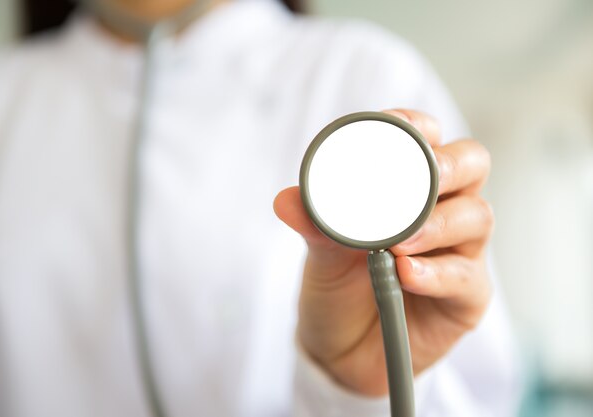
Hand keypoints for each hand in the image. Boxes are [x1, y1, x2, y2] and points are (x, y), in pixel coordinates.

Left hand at [273, 109, 493, 395]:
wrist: (341, 349)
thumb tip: (286, 200)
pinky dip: (436, 273)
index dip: (418, 126)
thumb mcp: (322, 252)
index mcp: (409, 188)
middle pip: (471, 166)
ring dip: (438, 224)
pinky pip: (466, 278)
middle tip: (423, 179)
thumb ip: (314, 224)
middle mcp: (442, 211)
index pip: (427, 141)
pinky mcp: (467, 297)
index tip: (400, 128)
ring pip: (476, 217)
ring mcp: (459, 252)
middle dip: (449, 165)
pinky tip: (406, 274)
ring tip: (398, 242)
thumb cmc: (339, 287)